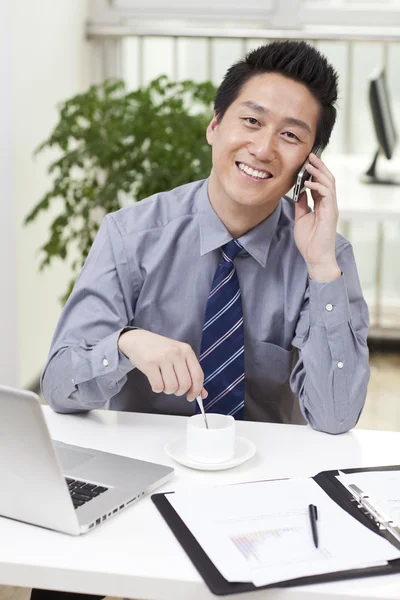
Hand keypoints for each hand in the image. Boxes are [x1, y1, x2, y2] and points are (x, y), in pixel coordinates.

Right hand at [118, 329, 207, 401]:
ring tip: (163, 383)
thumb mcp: (178, 356)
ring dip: (167, 390)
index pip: (198, 375)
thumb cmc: (159, 349)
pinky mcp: (150, 364)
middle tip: (174, 388)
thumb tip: (203, 394)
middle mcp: (176, 353)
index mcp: (186, 350)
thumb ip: (191, 373)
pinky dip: (157, 388)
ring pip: (172, 387)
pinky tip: (155, 381)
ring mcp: (163, 358)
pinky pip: (158, 386)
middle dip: (179, 391)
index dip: (196, 390)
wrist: (137, 339)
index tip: (191, 396)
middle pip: (185, 384)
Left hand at [294, 152, 340, 282]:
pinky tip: (307, 182)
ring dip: (319, 172)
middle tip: (309, 156)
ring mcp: (331, 207)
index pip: (320, 183)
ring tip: (309, 163)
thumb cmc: (309, 241)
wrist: (315, 257)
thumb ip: (302, 205)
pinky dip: (317, 186)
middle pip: (327, 179)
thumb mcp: (301, 219)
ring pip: (329, 183)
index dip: (314, 172)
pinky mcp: (330, 213)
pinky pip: (327, 194)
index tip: (306, 162)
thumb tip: (299, 193)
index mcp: (322, 205)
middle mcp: (329, 204)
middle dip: (319, 166)